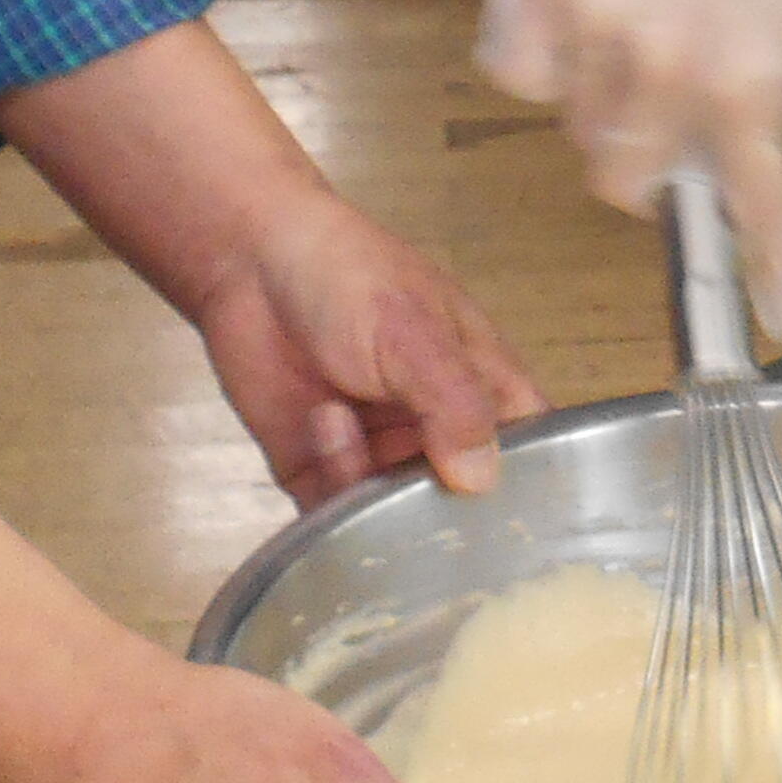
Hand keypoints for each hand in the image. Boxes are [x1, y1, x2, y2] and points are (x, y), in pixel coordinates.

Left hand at [187, 185, 545, 504]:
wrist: (249, 260)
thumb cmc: (350, 276)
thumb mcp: (415, 334)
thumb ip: (455, 405)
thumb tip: (480, 480)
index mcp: (485, 392)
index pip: (532, 458)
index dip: (532, 494)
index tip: (515, 521)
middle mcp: (438, 434)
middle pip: (465, 506)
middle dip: (444, 516)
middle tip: (417, 501)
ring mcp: (380, 457)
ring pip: (398, 522)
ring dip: (375, 493)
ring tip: (342, 421)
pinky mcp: (320, 472)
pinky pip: (337, 516)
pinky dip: (333, 486)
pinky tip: (322, 421)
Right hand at [477, 0, 781, 333]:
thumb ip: (759, 129)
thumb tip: (721, 208)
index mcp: (749, 89)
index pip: (754, 209)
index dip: (758, 273)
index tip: (763, 319)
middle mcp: (670, 70)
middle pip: (625, 187)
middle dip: (643, 171)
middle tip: (660, 126)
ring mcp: (600, 28)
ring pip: (574, 131)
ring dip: (599, 111)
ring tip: (632, 46)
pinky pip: (517, 73)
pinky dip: (540, 65)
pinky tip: (577, 30)